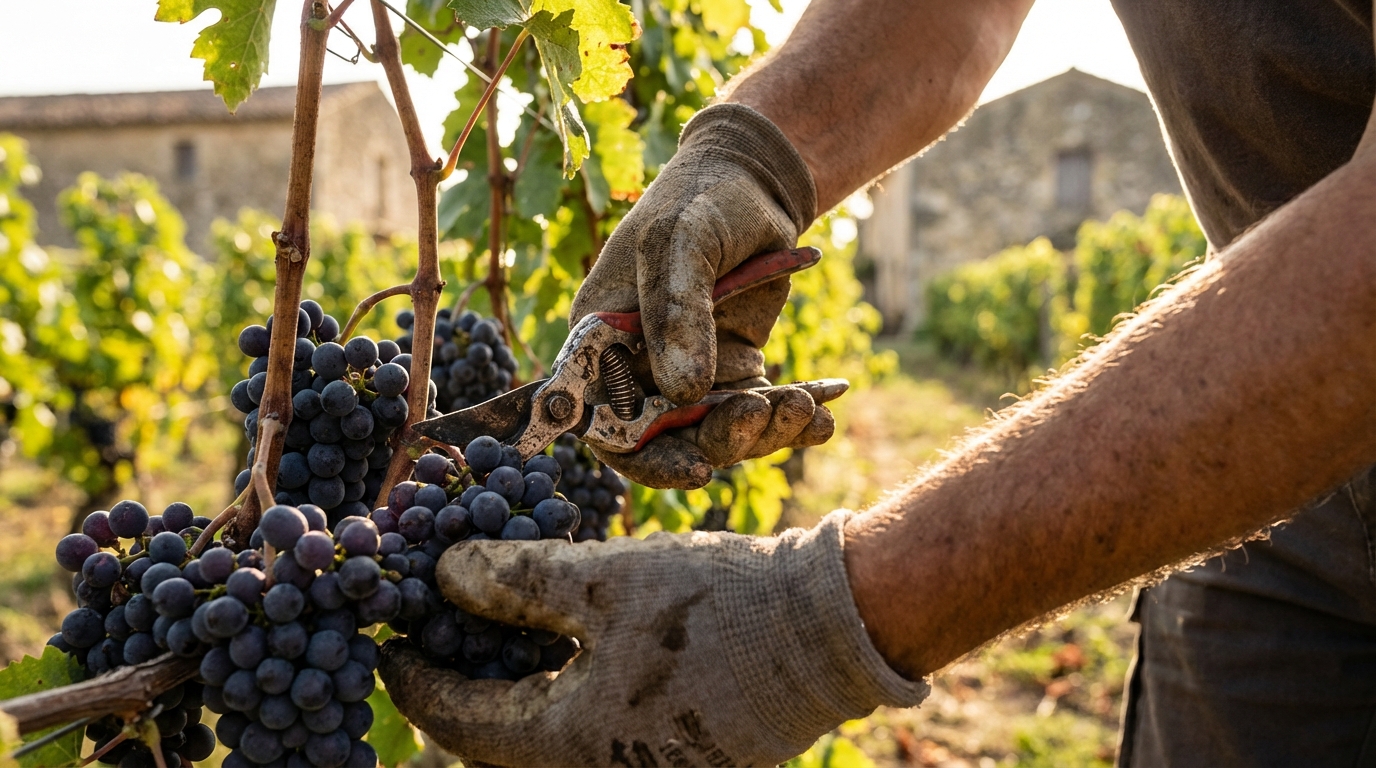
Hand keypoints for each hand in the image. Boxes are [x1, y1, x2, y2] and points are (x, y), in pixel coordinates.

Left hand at [377, 513, 926, 766]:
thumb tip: (442, 574)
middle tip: (437, 636)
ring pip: (546, 739)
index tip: (387, 645)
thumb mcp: (605, 580)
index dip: (416, 679)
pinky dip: (563, 697)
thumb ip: (516, 581)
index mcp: (569, 746)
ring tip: (495, 635)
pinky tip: (564, 649)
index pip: (460, 721)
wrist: (830, 631)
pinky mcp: (679, 761)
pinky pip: (592, 737)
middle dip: (461, 688)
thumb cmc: (716, 605)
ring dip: (513, 690)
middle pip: (499, 742)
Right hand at [570, 103, 835, 488]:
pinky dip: (793, 419)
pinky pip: (760, 412)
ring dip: (764, 431)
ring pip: (721, 432)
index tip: (696, 469)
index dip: (645, 457)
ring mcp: (689, 372)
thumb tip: (682, 393)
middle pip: (670, 438)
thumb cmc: (703, 199)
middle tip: (765, 414)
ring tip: (805, 405)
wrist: (758, 183)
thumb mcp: (682, 241)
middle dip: (720, 441)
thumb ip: (677, 311)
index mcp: (602, 339)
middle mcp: (640, 366)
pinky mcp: (734, 371)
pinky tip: (823, 413)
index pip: (606, 421)